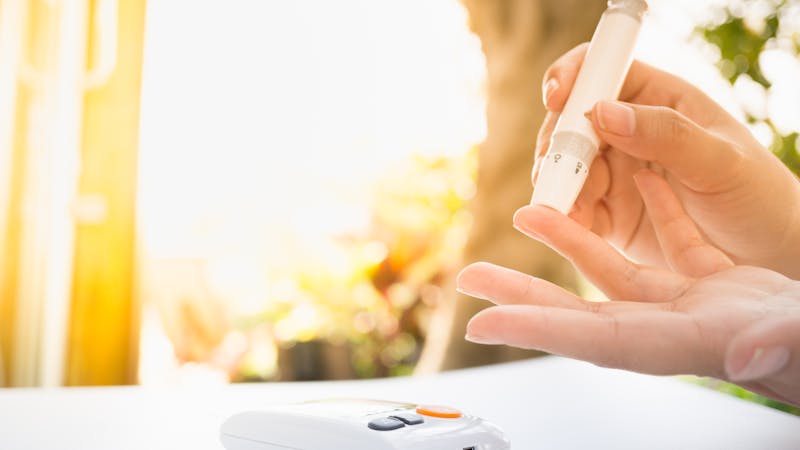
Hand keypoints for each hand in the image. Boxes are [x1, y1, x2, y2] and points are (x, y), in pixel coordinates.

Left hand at [458, 170, 799, 405]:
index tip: (482, 324)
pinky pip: (663, 243)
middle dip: (520, 293)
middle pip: (576, 308)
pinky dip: (645, 211)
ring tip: (529, 212)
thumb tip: (748, 351)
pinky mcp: (703, 281)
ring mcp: (680, 304)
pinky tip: (633, 182)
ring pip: (609, 269)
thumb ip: (768, 345)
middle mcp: (662, 326)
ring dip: (568, 239)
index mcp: (671, 344)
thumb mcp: (791, 340)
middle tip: (469, 277)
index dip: (534, 329)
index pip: (589, 338)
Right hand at [535, 44, 799, 277]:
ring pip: (564, 168)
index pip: (601, 71)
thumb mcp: (720, 161)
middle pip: (570, 123)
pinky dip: (564, 217)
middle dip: (556, 144)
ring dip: (556, 184)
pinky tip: (568, 227)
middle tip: (553, 170)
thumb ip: (665, 134)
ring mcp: (614, 173)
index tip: (556, 99)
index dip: (571, 77)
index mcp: (657, 100)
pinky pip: (573, 210)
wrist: (767, 255)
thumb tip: (601, 111)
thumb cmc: (757, 196)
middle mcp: (629, 132)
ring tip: (561, 205)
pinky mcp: (607, 214)